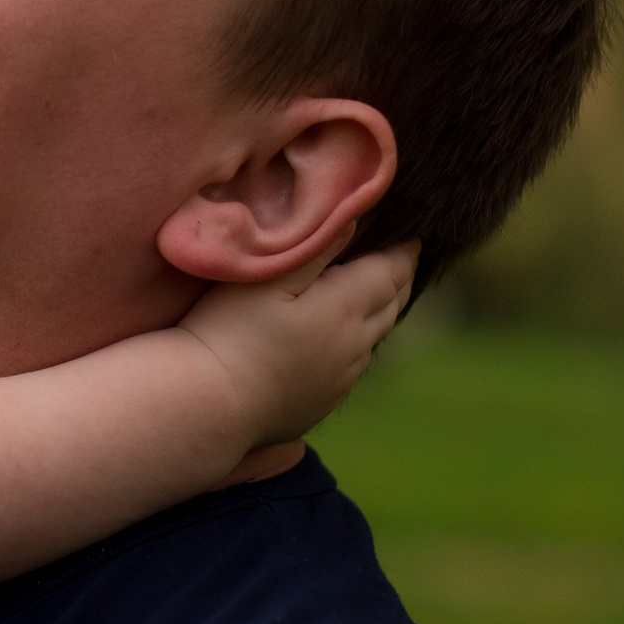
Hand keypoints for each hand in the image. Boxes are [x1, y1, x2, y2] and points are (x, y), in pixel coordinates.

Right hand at [179, 238, 418, 444]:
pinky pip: (350, 370)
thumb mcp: (269, 276)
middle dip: (399, 281)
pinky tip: (338, 344)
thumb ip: (316, 247)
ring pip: (372, 341)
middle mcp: (353, 346)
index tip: (414, 238)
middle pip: (391, 307)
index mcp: (345, 308)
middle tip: (403, 263)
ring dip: (379, 316)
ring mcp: (339, 380)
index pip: (390, 273)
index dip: (404, 253)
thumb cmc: (230, 331)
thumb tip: (354, 218)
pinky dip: (354, 348)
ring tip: (376, 298)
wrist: (209, 405)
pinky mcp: (320, 403)